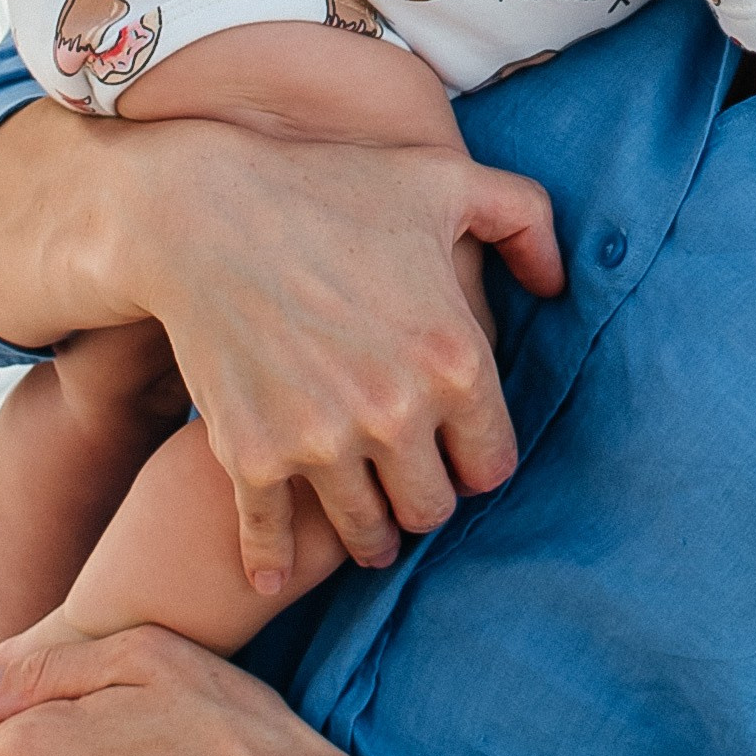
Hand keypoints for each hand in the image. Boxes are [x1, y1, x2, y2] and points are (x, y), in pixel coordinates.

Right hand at [0, 104, 565, 575]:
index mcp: (455, 357)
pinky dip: (272, 560)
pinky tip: (273, 574)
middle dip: (423, 498)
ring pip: (367, 535)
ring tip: (364, 526)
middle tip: (407, 488)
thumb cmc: (329, 188)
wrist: (200, 210)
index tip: (455, 454)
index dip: (475, 461)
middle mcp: (395, 412)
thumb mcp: (445, 181)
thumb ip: (525, 221)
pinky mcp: (252, 456)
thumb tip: (554, 285)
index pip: (492, 465)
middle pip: (431, 509)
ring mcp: (321, 441)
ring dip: (368, 535)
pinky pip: (272, 538)